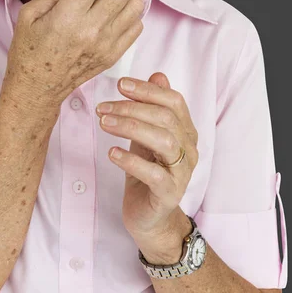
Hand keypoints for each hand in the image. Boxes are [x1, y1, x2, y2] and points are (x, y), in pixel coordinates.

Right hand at [5, 0, 143, 107]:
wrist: (37, 88)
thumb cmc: (28, 51)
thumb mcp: (30, 14)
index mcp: (68, 18)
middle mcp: (91, 31)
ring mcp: (106, 45)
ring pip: (134, 6)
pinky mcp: (113, 55)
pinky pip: (136, 26)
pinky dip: (131, 10)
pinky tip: (117, 6)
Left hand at [96, 72, 198, 254]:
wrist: (150, 218)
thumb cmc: (147, 171)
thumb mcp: (146, 135)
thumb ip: (152, 108)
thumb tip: (158, 74)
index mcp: (185, 131)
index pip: (173, 101)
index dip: (147, 90)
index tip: (120, 84)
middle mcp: (188, 149)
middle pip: (165, 118)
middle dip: (131, 107)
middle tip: (102, 107)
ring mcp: (182, 172)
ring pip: (162, 140)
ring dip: (130, 127)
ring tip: (104, 124)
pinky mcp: (169, 194)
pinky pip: (153, 174)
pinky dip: (130, 160)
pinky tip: (112, 153)